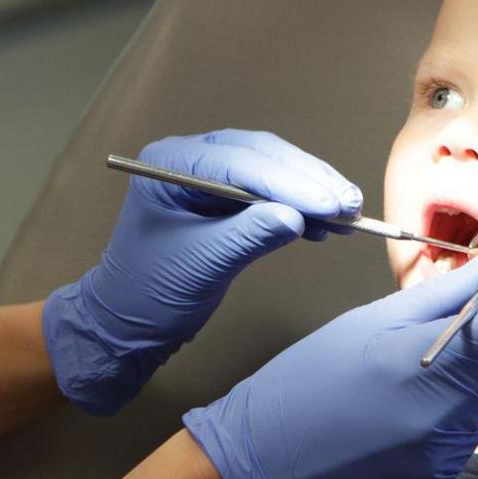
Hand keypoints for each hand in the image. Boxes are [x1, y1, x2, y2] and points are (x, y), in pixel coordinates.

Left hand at [46, 130, 361, 415]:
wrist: (128, 322)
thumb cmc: (149, 293)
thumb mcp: (200, 265)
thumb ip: (247, 236)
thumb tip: (297, 217)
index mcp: (170, 163)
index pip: (239, 162)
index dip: (289, 182)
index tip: (329, 203)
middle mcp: (190, 159)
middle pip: (261, 156)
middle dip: (307, 180)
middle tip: (348, 204)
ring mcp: (209, 176)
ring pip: (271, 171)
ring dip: (311, 191)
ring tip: (348, 215)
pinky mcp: (226, 199)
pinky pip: (269, 193)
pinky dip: (299, 207)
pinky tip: (325, 226)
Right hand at [186, 247, 477, 478]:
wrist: (268, 461)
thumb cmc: (306, 383)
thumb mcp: (368, 321)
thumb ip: (439, 294)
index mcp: (424, 364)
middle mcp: (446, 415)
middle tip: (461, 302)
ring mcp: (447, 451)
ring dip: (475, 364)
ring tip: (423, 355)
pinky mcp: (441, 475)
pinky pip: (470, 426)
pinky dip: (458, 401)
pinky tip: (417, 395)